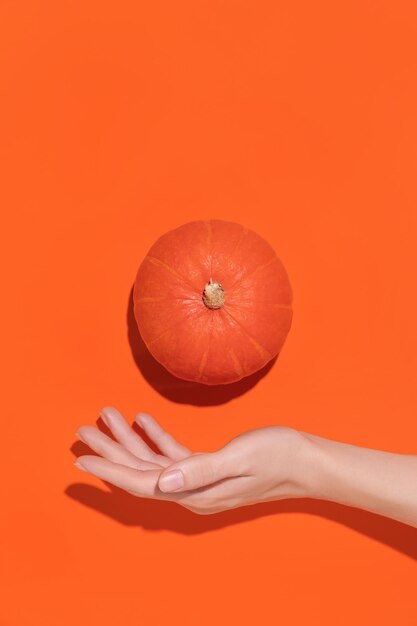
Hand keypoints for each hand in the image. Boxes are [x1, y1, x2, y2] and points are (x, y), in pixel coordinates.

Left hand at [74, 406, 308, 514]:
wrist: (308, 462)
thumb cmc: (279, 456)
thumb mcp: (240, 458)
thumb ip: (200, 471)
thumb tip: (163, 483)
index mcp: (196, 493)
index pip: (142, 483)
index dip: (110, 469)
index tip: (82, 458)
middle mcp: (193, 493)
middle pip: (141, 473)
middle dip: (111, 451)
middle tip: (83, 431)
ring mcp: (200, 482)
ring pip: (153, 463)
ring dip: (130, 441)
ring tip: (108, 418)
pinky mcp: (209, 470)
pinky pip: (173, 456)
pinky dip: (156, 439)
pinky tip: (144, 422)